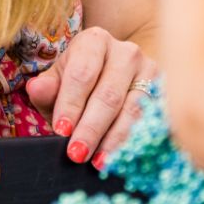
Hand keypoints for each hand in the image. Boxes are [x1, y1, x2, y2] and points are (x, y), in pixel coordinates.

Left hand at [24, 26, 155, 169]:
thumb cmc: (80, 84)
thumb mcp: (58, 83)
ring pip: (133, 109)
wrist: (114, 77)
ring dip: (114, 139)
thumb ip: (47, 88)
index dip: (70, 104)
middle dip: (91, 128)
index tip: (61, 130)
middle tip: (77, 154)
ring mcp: (151, 71)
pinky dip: (137, 140)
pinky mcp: (166, 93)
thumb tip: (37, 89)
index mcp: (95, 41)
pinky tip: (125, 157)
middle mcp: (127, 52)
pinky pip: (153, 120)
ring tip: (99, 162)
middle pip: (108, 94)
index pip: (82, 74)